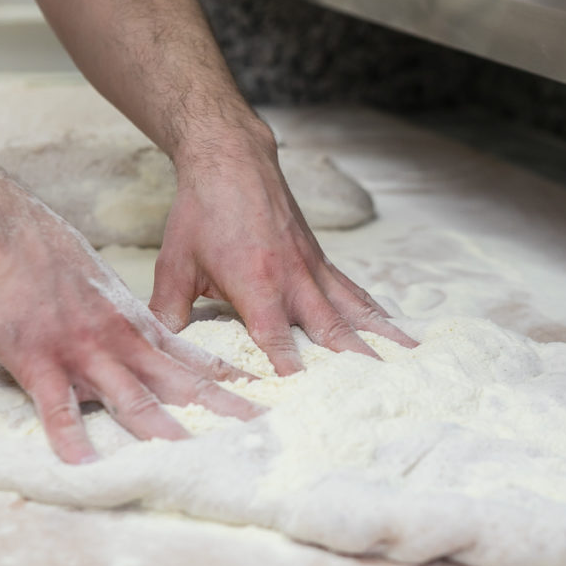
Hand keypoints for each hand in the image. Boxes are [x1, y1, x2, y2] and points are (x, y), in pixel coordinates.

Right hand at [0, 205, 263, 463]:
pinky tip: (82, 463)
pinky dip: (70, 434)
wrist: (6, 234)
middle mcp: (124, 342)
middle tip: (261, 432)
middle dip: (223, 411)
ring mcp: (84, 352)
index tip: (268, 401)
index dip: (234, 383)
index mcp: (140, 327)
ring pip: (132, 399)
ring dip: (163, 431)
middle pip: (182, 385)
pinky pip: (57, 405)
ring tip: (191, 459)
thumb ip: (130, 321)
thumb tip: (148, 341)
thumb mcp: (108, 288)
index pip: (198, 361)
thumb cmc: (52, 257)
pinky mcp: (39, 361)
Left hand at [149, 133, 417, 374]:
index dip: (290, 375)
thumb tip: (155, 350)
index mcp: (256, 284)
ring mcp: (312, 268)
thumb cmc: (201, 211)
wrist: (231, 159)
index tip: (304, 406)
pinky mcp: (320, 260)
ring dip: (381, 340)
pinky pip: (354, 292)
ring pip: (353, 311)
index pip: (276, 342)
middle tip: (377, 397)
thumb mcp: (174, 264)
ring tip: (410, 364)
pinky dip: (376, 313)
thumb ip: (167, 311)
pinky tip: (395, 331)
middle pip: (331, 332)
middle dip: (354, 367)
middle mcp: (293, 279)